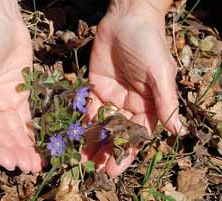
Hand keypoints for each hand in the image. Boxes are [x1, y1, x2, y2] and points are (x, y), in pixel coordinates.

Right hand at [0, 1, 42, 172]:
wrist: (1, 21)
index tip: (11, 163)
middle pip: (1, 135)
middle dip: (14, 153)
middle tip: (29, 168)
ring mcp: (5, 101)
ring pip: (15, 131)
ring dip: (24, 148)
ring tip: (36, 164)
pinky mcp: (20, 94)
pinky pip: (26, 118)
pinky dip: (32, 132)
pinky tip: (40, 145)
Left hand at [82, 0, 181, 175]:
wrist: (127, 20)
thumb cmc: (149, 43)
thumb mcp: (160, 73)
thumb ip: (165, 101)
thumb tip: (177, 131)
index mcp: (148, 105)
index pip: (137, 134)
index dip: (126, 152)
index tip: (115, 168)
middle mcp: (129, 105)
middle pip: (116, 133)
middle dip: (106, 151)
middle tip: (94, 170)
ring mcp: (111, 97)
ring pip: (100, 124)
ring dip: (92, 141)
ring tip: (81, 159)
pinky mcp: (94, 87)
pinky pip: (88, 108)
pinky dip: (81, 122)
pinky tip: (74, 136)